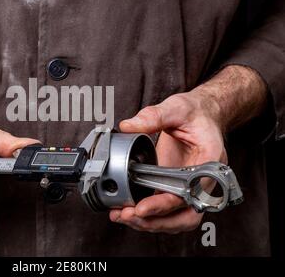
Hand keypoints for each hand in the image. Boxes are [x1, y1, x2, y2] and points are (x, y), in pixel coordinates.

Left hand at [109, 65, 266, 233]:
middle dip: (156, 221)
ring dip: (151, 224)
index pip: (189, 193)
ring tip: (124, 216)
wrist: (202, 114)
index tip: (142, 208)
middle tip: (128, 215)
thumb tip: (129, 126)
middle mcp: (204, 181)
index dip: (165, 204)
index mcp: (209, 162)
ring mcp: (192, 188)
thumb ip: (153, 116)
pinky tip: (128, 212)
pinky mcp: (178, 189)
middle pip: (186, 217)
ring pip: (177, 220)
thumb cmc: (196, 114)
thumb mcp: (176, 108)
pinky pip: (167, 211)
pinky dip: (149, 216)